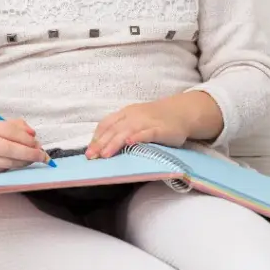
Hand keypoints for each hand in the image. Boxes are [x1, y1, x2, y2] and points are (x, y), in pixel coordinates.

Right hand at [0, 118, 49, 174]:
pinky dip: (15, 166)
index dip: (25, 137)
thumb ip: (14, 125)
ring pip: (7, 162)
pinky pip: (2, 169)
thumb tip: (32, 133)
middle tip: (42, 155)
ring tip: (34, 158)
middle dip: (28, 153)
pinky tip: (22, 163)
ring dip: (24, 161)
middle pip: (8, 149)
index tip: (37, 142)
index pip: (8, 131)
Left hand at [85, 92, 223, 159]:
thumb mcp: (135, 120)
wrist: (181, 112)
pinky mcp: (160, 129)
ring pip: (127, 131)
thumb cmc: (155, 119)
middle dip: (101, 143)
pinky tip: (130, 143)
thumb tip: (101, 147)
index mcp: (125, 113)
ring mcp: (147, 121)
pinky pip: (147, 133)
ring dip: (114, 143)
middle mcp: (133, 115)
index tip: (88, 151)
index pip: (106, 124)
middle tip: (91, 157)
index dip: (96, 137)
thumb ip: (121, 129)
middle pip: (113, 129)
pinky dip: (137, 137)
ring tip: (105, 154)